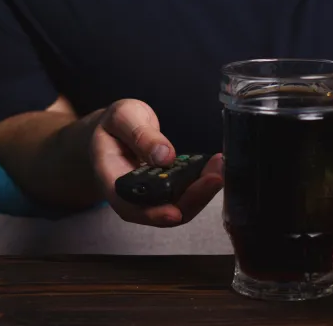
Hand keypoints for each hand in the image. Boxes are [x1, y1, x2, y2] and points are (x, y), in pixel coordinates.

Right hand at [89, 99, 223, 226]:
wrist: (117, 130)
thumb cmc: (116, 125)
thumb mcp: (123, 118)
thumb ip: (140, 135)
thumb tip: (164, 156)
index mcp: (113, 181)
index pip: (131, 208)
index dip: (154, 214)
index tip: (176, 212)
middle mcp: (133, 196)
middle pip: (164, 211)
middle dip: (193, 199)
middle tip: (215, 177)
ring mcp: (153, 196)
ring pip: (180, 206)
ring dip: (203, 191)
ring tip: (218, 167)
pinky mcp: (168, 190)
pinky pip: (187, 194)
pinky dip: (202, 183)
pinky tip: (215, 167)